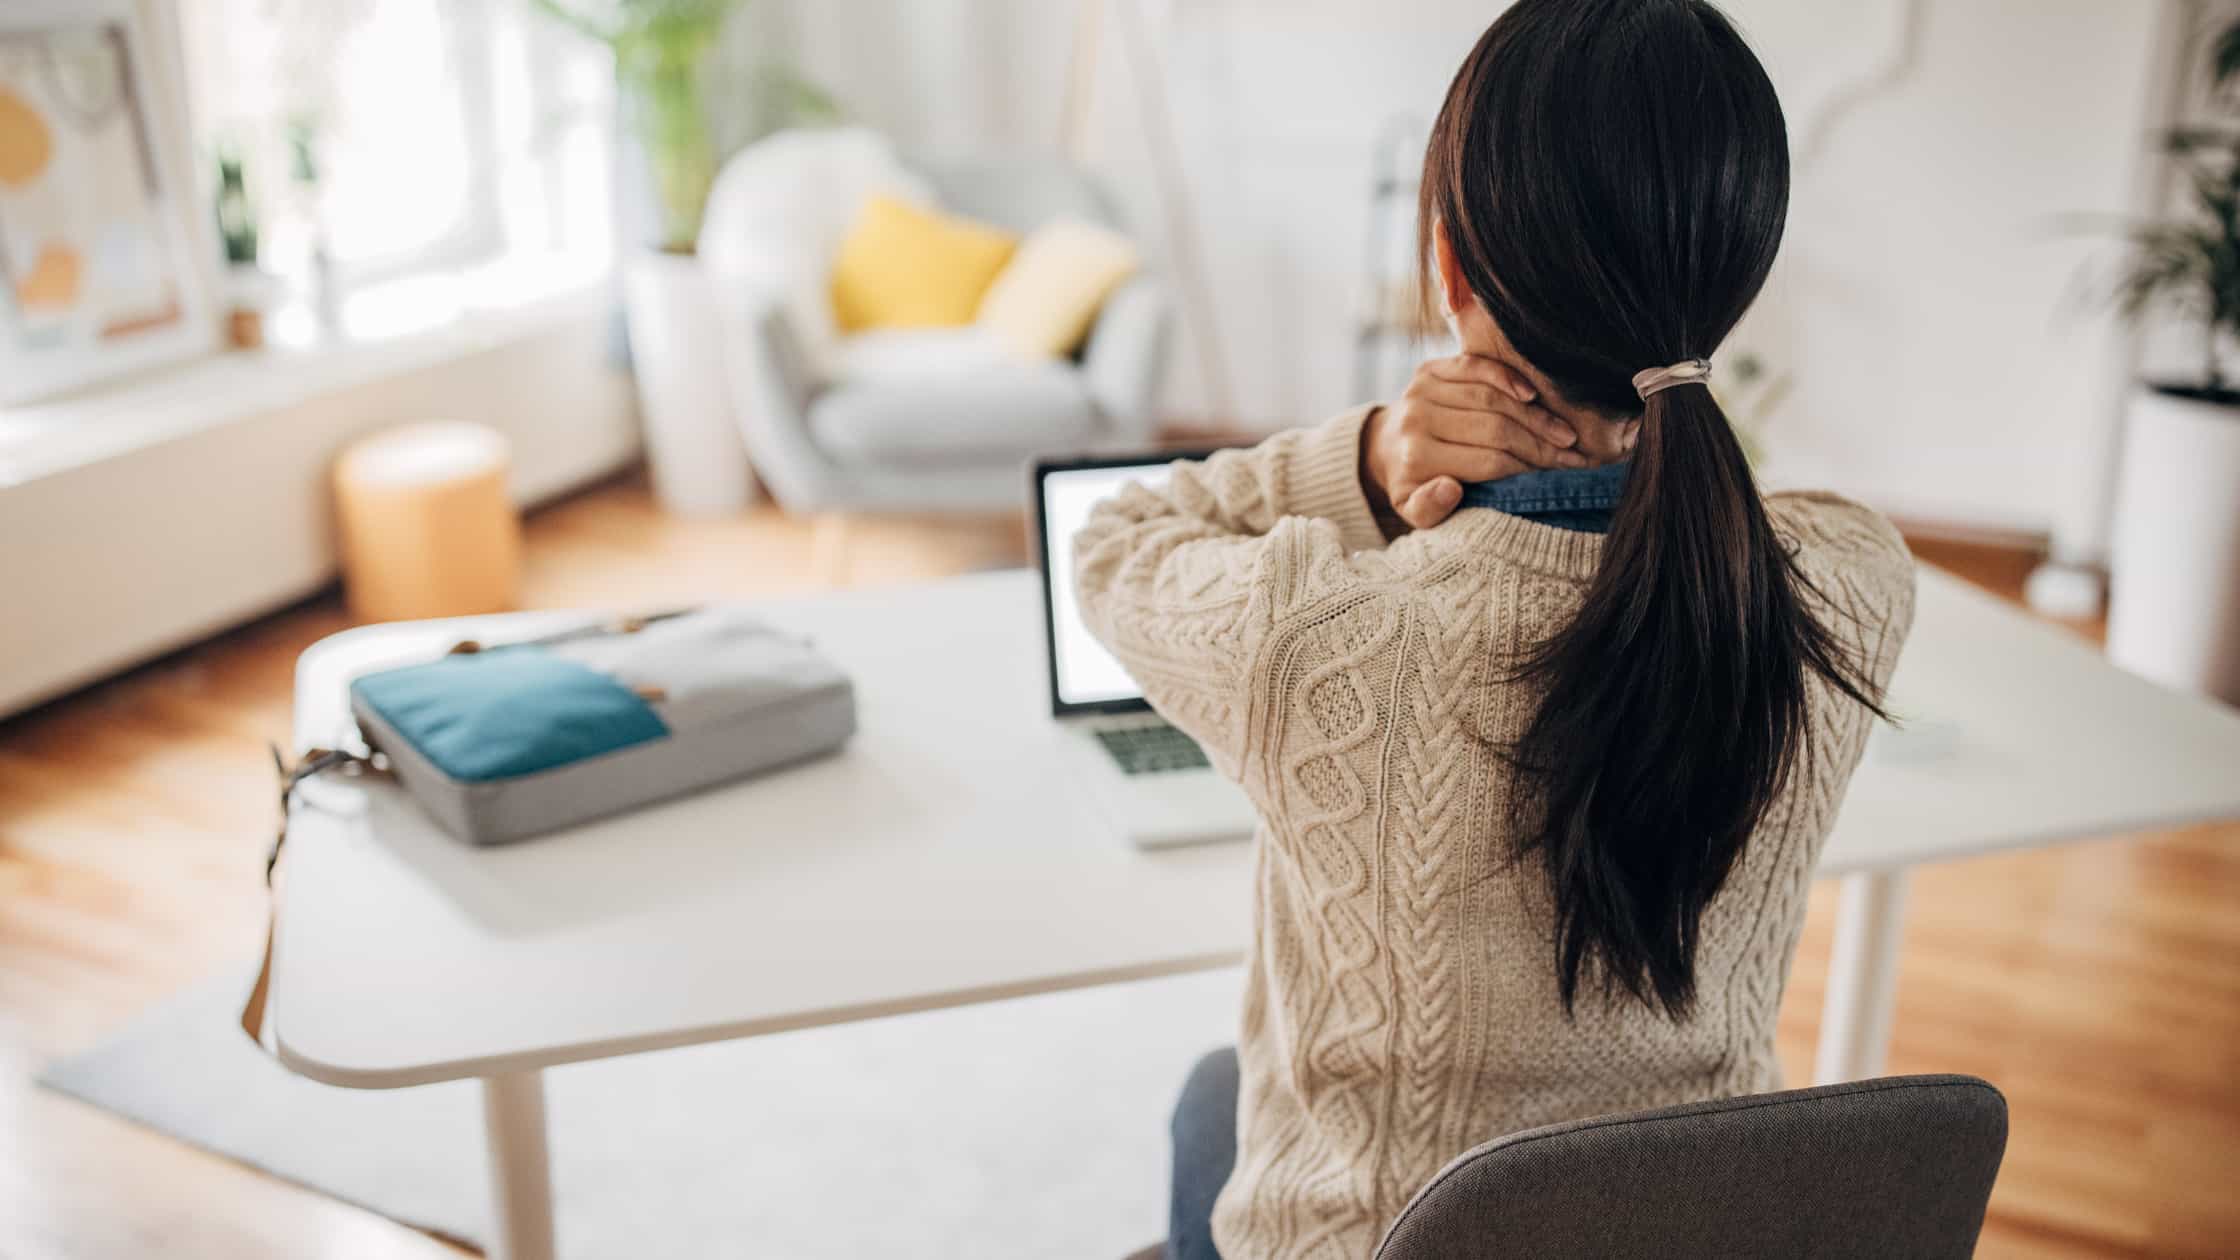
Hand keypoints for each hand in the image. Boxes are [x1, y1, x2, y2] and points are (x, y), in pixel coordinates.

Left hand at [1361, 354, 1584, 533]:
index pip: (1488, 461)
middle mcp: (1417, 419)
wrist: (1384, 446)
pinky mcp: (1430, 368)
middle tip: (1575, 457)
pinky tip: (1534, 395)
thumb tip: (1451, 489)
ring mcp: (1422, 389)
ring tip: (1566, 435)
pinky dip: (1508, 377)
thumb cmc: (1412, 484)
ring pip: (1492, 398)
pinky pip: (1476, 366)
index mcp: (1416, 457)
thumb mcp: (1413, 509)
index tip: (1562, 476)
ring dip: (1535, 416)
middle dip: (1541, 444)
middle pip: (1494, 428)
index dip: (1530, 469)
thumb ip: (1429, 508)